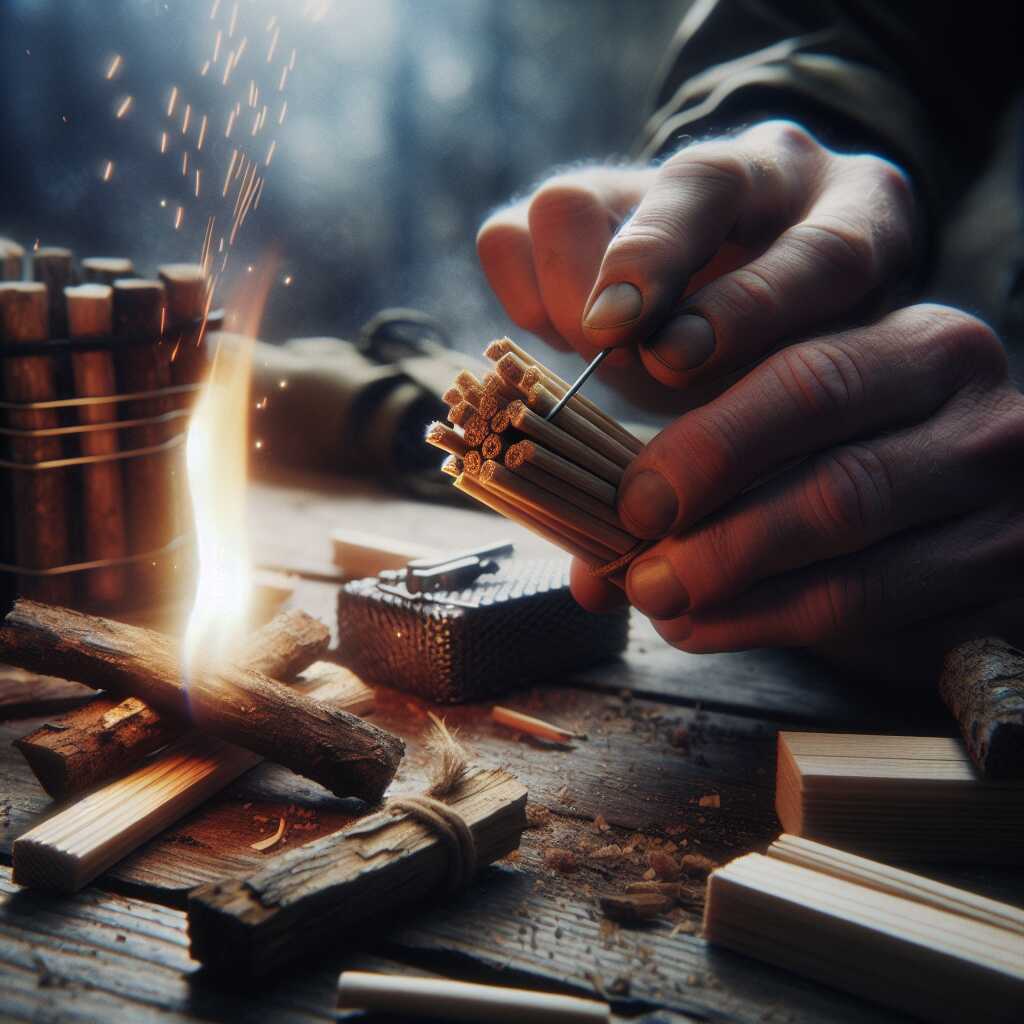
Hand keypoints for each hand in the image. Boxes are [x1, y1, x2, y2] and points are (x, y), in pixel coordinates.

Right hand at [477, 120, 914, 402]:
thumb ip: (789, 412)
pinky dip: (521, 295)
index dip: (749, 308)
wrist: (764, 298)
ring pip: (572, 201)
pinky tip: (561, 339)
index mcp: (858, 218)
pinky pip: (513, 233)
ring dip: (566, 296)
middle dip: (645, 268)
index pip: (822, 246)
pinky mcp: (580, 205)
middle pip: (696, 181)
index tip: (680, 364)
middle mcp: (762, 173)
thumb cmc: (801, 357)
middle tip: (608, 344)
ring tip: (593, 356)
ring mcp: (656, 181)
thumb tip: (694, 498)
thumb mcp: (815, 386)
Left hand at [571, 305, 1023, 681]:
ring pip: (854, 566)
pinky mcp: (1006, 593)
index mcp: (924, 347)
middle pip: (835, 483)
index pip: (808, 380)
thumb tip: (589, 565)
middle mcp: (986, 418)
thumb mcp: (790, 435)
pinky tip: (711, 628)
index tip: (634, 498)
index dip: (708, 446)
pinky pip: (877, 621)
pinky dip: (776, 627)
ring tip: (662, 603)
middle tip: (639, 570)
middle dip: (717, 535)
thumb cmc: (857, 461)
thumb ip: (698, 475)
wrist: (968, 522)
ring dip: (737, 591)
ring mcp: (1009, 511)